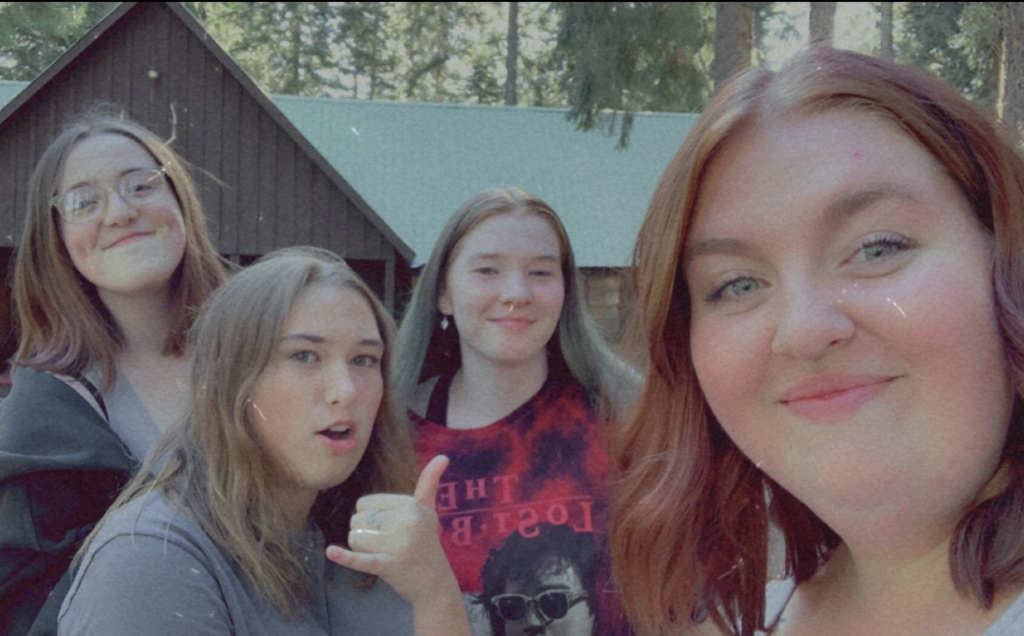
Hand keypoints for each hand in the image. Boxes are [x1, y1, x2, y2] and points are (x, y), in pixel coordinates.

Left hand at [325, 455, 454, 605]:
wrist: (434, 582)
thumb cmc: (427, 541)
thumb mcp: (428, 511)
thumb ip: (430, 482)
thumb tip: (443, 456)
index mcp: (410, 505)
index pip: (364, 504)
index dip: (369, 518)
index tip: (390, 529)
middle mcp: (406, 521)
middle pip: (358, 520)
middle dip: (365, 533)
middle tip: (388, 545)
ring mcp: (399, 544)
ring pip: (355, 538)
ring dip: (361, 549)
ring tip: (383, 554)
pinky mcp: (389, 566)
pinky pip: (362, 559)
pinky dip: (345, 557)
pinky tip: (331, 552)